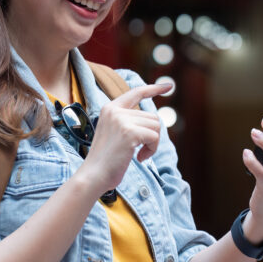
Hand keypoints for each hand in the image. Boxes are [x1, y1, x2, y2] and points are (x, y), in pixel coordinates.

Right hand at [75, 82, 172, 197]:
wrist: (93, 176)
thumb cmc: (106, 160)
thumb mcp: (115, 134)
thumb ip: (129, 122)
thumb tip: (155, 121)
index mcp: (110, 108)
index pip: (136, 92)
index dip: (154, 88)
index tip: (169, 85)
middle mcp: (115, 110)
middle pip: (152, 117)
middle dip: (151, 136)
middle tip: (140, 151)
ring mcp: (121, 120)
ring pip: (156, 126)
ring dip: (152, 144)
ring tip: (138, 154)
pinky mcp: (129, 132)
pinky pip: (154, 137)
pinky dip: (152, 150)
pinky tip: (140, 158)